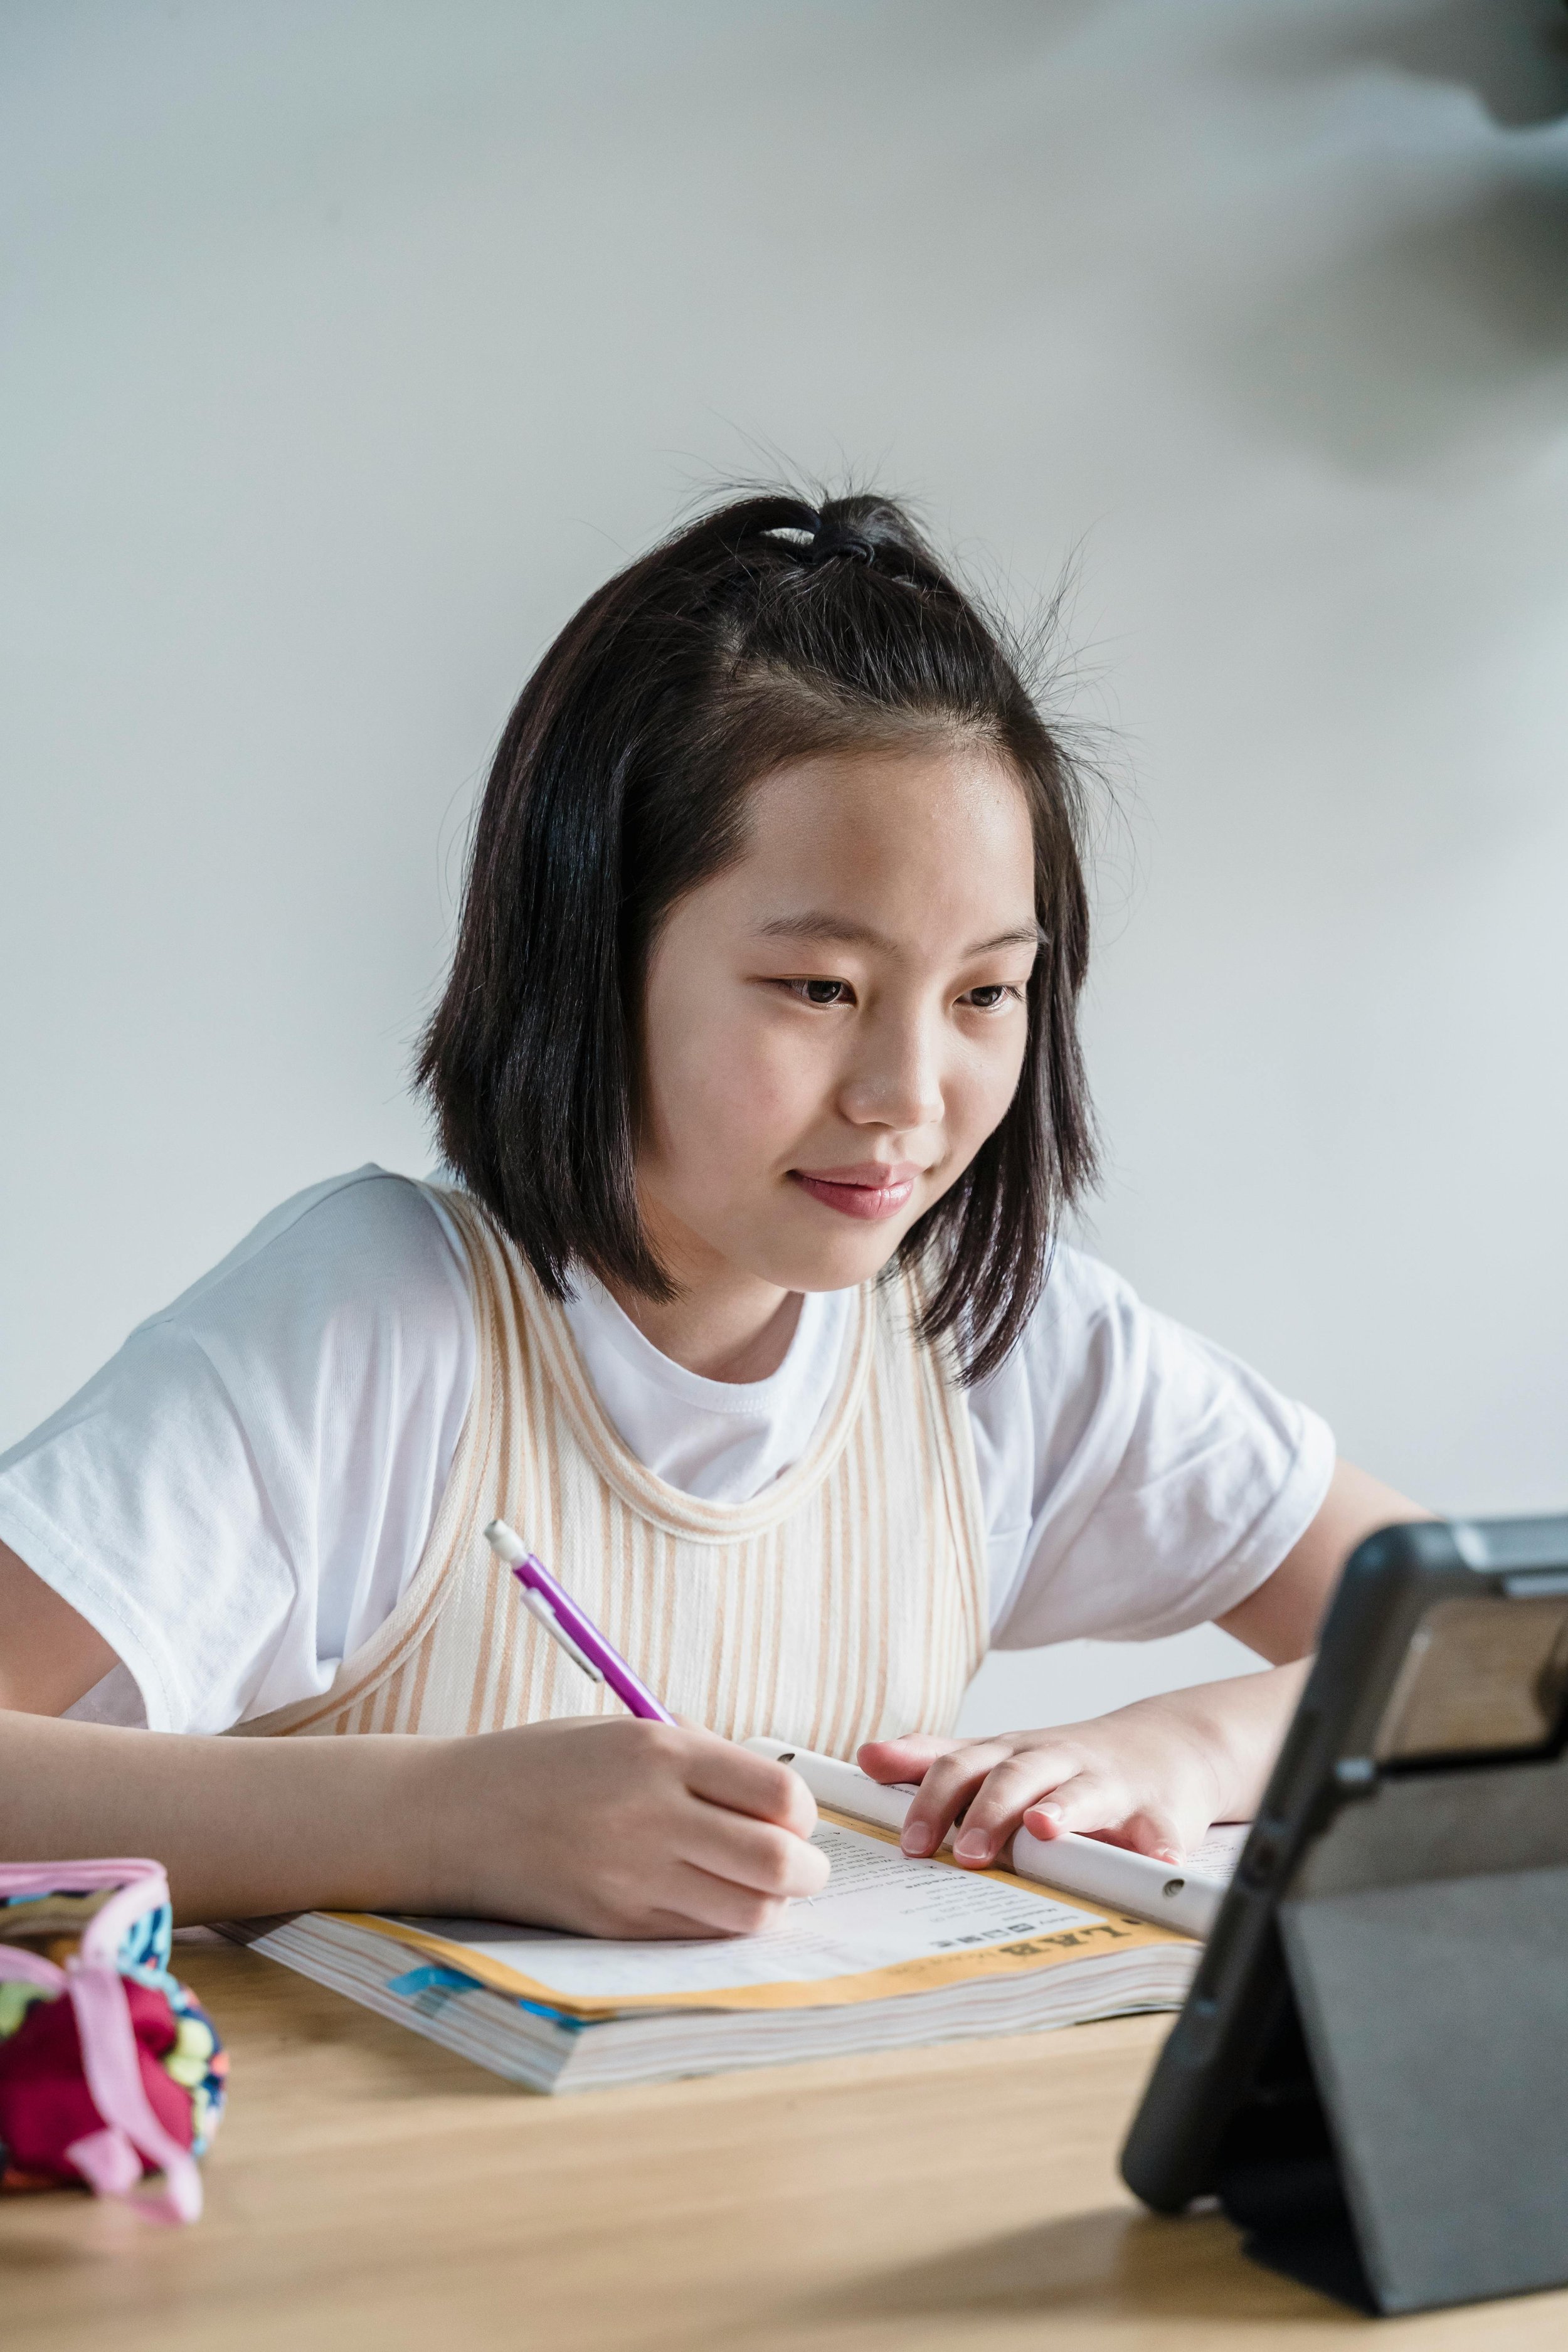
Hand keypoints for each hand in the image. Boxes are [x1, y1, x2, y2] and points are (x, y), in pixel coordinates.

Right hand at [426, 1715, 828, 1937]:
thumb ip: (699, 1758)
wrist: (452, 1816)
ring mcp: (631, 1878)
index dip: (802, 1814)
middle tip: (801, 1866)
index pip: (779, 1795)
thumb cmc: (544, 1764)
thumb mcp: (623, 1731)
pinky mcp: (614, 1926)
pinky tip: (708, 1903)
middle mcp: (651, 1815)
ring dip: (770, 1905)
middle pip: (778, 1862)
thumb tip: (776, 1800)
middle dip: (808, 1870)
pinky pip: (699, 1936)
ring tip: (758, 1890)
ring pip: (750, 1913)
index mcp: (658, 1752)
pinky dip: (722, 1925)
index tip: (793, 1817)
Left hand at [858, 1692, 1241, 1870]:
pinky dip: (1156, 1843)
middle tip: (963, 1852)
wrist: (1165, 1747)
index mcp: (1012, 1755)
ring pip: (1080, 1793)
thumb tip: (866, 1757)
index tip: (908, 1841)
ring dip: (1062, 1811)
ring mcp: (1108, 1783)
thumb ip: (934, 1760)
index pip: (961, 1766)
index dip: (931, 1800)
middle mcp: (1055, 1762)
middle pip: (1014, 1777)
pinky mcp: (1157, 1811)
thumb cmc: (1066, 1762)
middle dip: (987, 1812)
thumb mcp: (998, 1755)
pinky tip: (1154, 1857)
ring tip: (1043, 1830)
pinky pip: (1158, 1829)